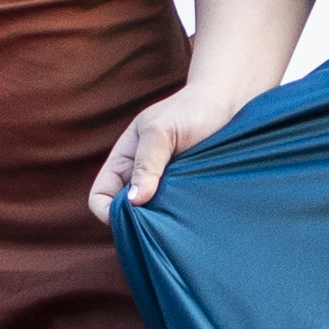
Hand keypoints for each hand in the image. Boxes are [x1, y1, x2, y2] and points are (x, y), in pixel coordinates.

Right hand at [92, 81, 253, 217]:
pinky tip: (194, 215)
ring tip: (182, 214)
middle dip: (137, 221)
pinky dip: (180, 221)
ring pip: (151, 220)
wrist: (227, 105)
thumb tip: (134, 200)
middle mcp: (139, 180)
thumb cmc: (190, 110)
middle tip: (163, 217)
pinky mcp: (187, 197)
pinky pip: (176, 218)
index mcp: (123, 163)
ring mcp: (163, 191)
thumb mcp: (161, 131)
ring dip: (162, 222)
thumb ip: (146, 164)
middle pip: (124, 214)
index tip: (134, 214)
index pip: (100, 197)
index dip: (108, 210)